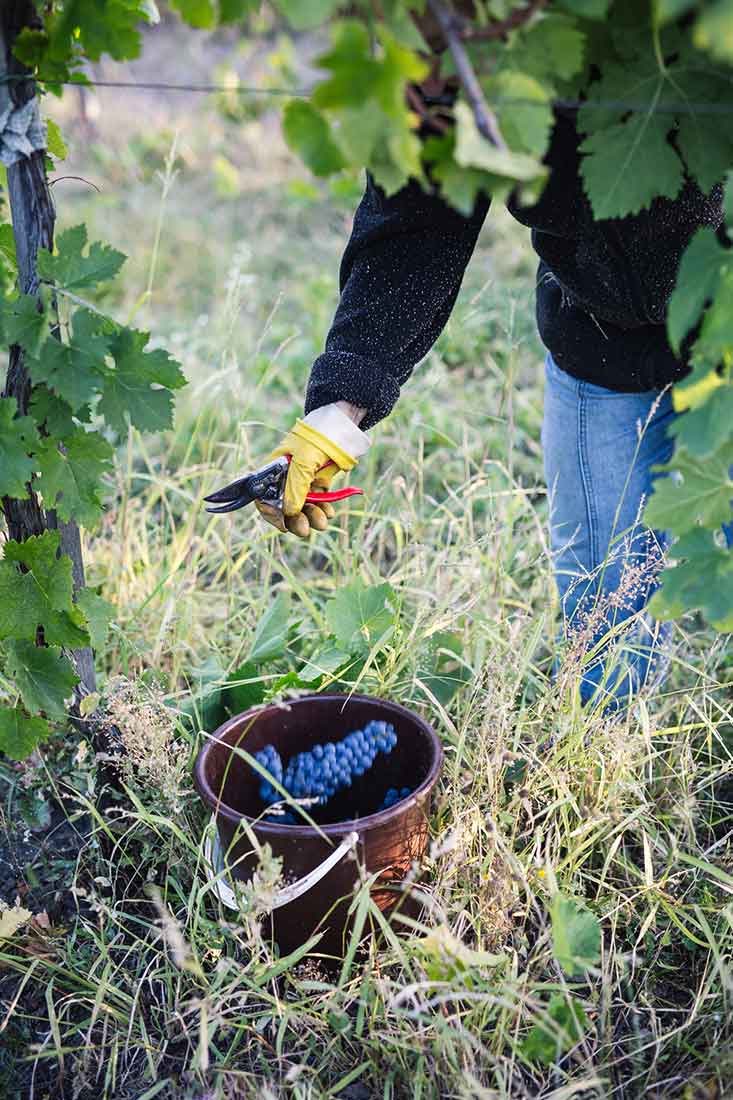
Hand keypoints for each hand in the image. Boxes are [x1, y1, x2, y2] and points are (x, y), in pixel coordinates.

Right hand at [256, 402, 368, 537]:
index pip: (265, 498)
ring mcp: (304, 480)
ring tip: (322, 521)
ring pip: (303, 507)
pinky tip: (328, 512)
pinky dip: (323, 510)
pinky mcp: (320, 482)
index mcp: (274, 469)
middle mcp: (286, 477)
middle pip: (285, 507)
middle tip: (305, 530)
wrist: (342, 425)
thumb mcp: (303, 462)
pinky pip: (318, 502)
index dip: (272, 514)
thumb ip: (295, 488)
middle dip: (295, 520)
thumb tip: (290, 513)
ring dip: (311, 517)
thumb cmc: (317, 439)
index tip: (284, 526)